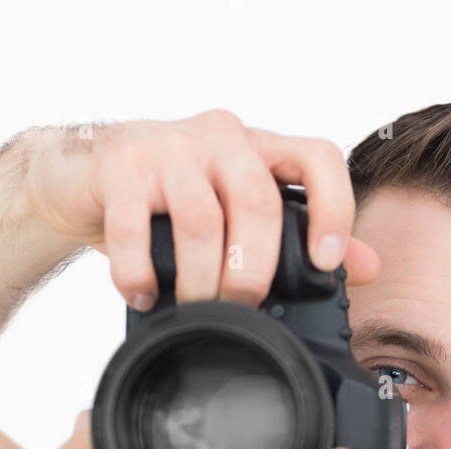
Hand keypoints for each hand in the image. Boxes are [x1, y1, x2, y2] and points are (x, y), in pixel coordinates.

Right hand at [22, 109, 378, 306]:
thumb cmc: (172, 199)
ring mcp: (169, 147)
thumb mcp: (239, 214)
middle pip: (257, 201)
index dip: (333, 208)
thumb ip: (301, 236)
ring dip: (201, 279)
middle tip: (242, 307)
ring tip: (194, 308)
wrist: (84, 176)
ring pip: (201, 218)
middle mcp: (221, 138)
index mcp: (260, 150)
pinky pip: (134, 228)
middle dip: (255, 269)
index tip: (325, 262)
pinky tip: (143, 295)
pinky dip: (140, 273)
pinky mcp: (120, 166)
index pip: (317, 157)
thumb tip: (366, 266)